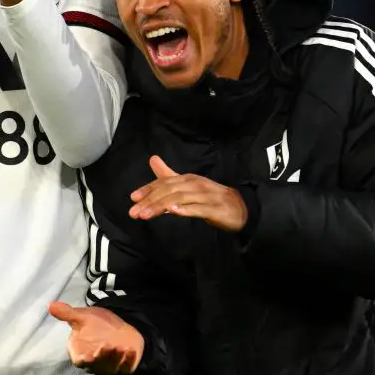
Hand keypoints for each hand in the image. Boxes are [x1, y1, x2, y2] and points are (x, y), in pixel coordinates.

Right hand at [49, 302, 143, 374]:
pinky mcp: (124, 366)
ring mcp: (110, 366)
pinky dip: (129, 360)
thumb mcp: (81, 317)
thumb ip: (67, 313)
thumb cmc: (95, 324)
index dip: (82, 360)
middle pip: (96, 365)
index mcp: (80, 352)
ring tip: (120, 347)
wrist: (115, 328)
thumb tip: (50, 305)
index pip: (79, 361)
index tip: (86, 357)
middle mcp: (94, 362)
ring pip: (112, 367)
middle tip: (106, 345)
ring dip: (116, 358)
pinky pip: (126, 367)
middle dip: (101, 357)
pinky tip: (131, 350)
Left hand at [129, 156, 248, 232]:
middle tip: (134, 212)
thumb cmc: (210, 197)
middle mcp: (194, 184)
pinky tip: (174, 212)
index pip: (164, 183)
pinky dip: (186, 209)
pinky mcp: (215, 208)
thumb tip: (152, 159)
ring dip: (161, 206)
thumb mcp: (188, 186)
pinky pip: (199, 208)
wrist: (240, 208)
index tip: (133, 198)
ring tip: (146, 214)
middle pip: (169, 191)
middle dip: (150, 201)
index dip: (148, 189)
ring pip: (180, 199)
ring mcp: (205, 196)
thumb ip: (169, 175)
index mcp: (187, 179)